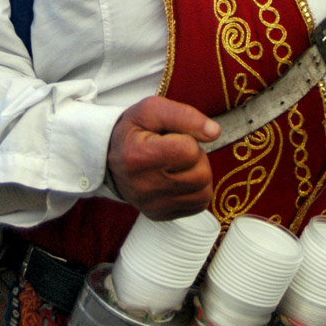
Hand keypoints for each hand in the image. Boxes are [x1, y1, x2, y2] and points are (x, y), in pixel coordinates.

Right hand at [106, 96, 219, 219]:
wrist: (111, 156)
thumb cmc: (134, 129)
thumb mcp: (152, 109)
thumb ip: (185, 115)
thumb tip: (215, 132)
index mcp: (138, 157)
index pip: (189, 151)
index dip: (187, 138)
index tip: (170, 136)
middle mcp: (144, 187)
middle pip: (201, 174)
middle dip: (197, 157)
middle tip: (178, 149)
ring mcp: (152, 206)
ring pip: (204, 192)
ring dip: (199, 174)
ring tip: (179, 163)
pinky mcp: (160, 216)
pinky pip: (198, 206)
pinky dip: (195, 190)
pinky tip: (180, 178)